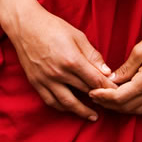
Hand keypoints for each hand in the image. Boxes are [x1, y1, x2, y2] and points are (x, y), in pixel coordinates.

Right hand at [5, 4, 114, 120]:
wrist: (25, 25)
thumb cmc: (53, 27)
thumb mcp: (78, 36)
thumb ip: (93, 55)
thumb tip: (107, 72)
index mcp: (72, 60)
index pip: (96, 81)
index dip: (108, 89)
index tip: (116, 93)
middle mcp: (59, 73)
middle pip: (84, 91)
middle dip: (99, 99)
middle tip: (110, 104)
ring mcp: (46, 80)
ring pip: (67, 102)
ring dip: (81, 111)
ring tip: (93, 116)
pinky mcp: (36, 82)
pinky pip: (50, 101)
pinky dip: (62, 107)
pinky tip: (70, 109)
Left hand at [89, 21, 141, 113]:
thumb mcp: (139, 51)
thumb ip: (124, 70)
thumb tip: (110, 81)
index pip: (118, 97)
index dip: (103, 96)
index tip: (91, 92)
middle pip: (126, 107)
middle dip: (108, 104)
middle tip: (95, 97)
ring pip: (137, 111)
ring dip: (120, 107)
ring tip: (107, 99)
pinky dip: (136, 108)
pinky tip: (128, 102)